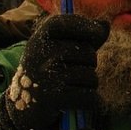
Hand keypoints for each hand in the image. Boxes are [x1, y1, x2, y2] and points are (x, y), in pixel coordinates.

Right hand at [0, 14, 108, 129]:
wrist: (24, 106)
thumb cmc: (49, 72)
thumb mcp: (58, 50)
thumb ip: (83, 37)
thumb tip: (106, 24)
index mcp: (39, 39)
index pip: (67, 23)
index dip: (87, 26)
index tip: (97, 35)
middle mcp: (40, 55)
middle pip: (87, 53)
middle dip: (90, 64)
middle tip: (74, 73)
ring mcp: (45, 76)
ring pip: (91, 77)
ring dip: (90, 85)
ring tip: (74, 88)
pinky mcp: (52, 98)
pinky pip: (89, 96)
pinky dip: (92, 102)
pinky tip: (82, 103)